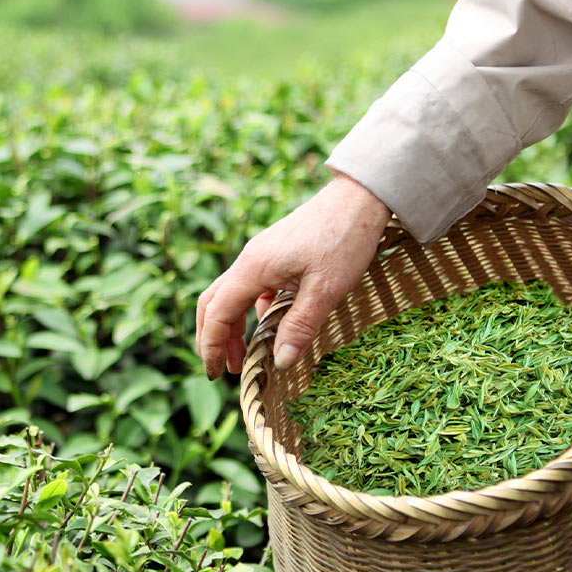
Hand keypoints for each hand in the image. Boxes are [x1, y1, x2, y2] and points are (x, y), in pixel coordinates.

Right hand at [196, 174, 390, 378]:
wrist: (360, 197)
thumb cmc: (344, 239)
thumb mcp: (325, 290)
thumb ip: (300, 326)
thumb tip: (281, 362)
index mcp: (253, 268)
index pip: (216, 312)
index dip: (211, 345)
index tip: (215, 374)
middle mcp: (250, 260)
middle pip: (213, 302)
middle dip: (213, 338)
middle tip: (223, 369)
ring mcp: (262, 255)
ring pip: (232, 294)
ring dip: (233, 326)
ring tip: (245, 356)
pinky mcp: (276, 253)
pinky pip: (253, 286)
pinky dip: (253, 310)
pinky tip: (272, 324)